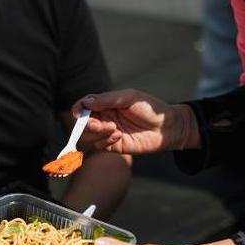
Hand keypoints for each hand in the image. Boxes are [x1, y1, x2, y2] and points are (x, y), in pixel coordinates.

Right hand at [71, 89, 198, 154]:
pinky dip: (106, 141)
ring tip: (114, 129)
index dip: (78, 110)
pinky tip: (119, 136)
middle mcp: (103, 118)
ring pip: (89, 136)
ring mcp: (107, 133)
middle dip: (87, 124)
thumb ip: (107, 100)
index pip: (84, 106)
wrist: (166, 127)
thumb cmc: (149, 108)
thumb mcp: (129, 98)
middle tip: (98, 125)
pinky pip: (100, 146)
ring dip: (97, 133)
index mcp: (105, 104)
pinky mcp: (113, 146)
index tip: (79, 114)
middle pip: (83, 123)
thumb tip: (86, 102)